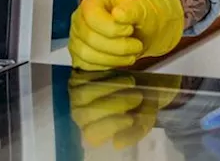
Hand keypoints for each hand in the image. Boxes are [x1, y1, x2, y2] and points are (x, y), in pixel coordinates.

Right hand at [68, 0, 184, 70]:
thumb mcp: (143, 10)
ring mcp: (77, 38)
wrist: (145, 31)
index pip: (92, 16)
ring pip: (87, 54)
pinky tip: (121, 59)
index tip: (130, 30)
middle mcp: (80, 19)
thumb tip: (118, 14)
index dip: (112, 28)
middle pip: (90, 38)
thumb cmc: (142, 17)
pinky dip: (108, 66)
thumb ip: (132, 10)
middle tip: (136, 44)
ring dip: (114, 58)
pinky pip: (87, 66)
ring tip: (131, 53)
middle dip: (118, 46)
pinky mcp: (79, 56)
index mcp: (92, 2)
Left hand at [68, 71, 182, 148]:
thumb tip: (117, 144)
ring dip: (110, 88)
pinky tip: (121, 74)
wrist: (139, 79)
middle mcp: (80, 116)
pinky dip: (105, 76)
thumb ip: (134, 133)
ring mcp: (75, 96)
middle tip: (137, 96)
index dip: (111, 126)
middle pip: (87, 115)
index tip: (131, 118)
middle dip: (113, 105)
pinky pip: (86, 77)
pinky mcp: (77, 78)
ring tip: (131, 82)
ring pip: (84, 95)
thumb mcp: (144, 120)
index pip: (92, 135)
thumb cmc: (139, 104)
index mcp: (95, 132)